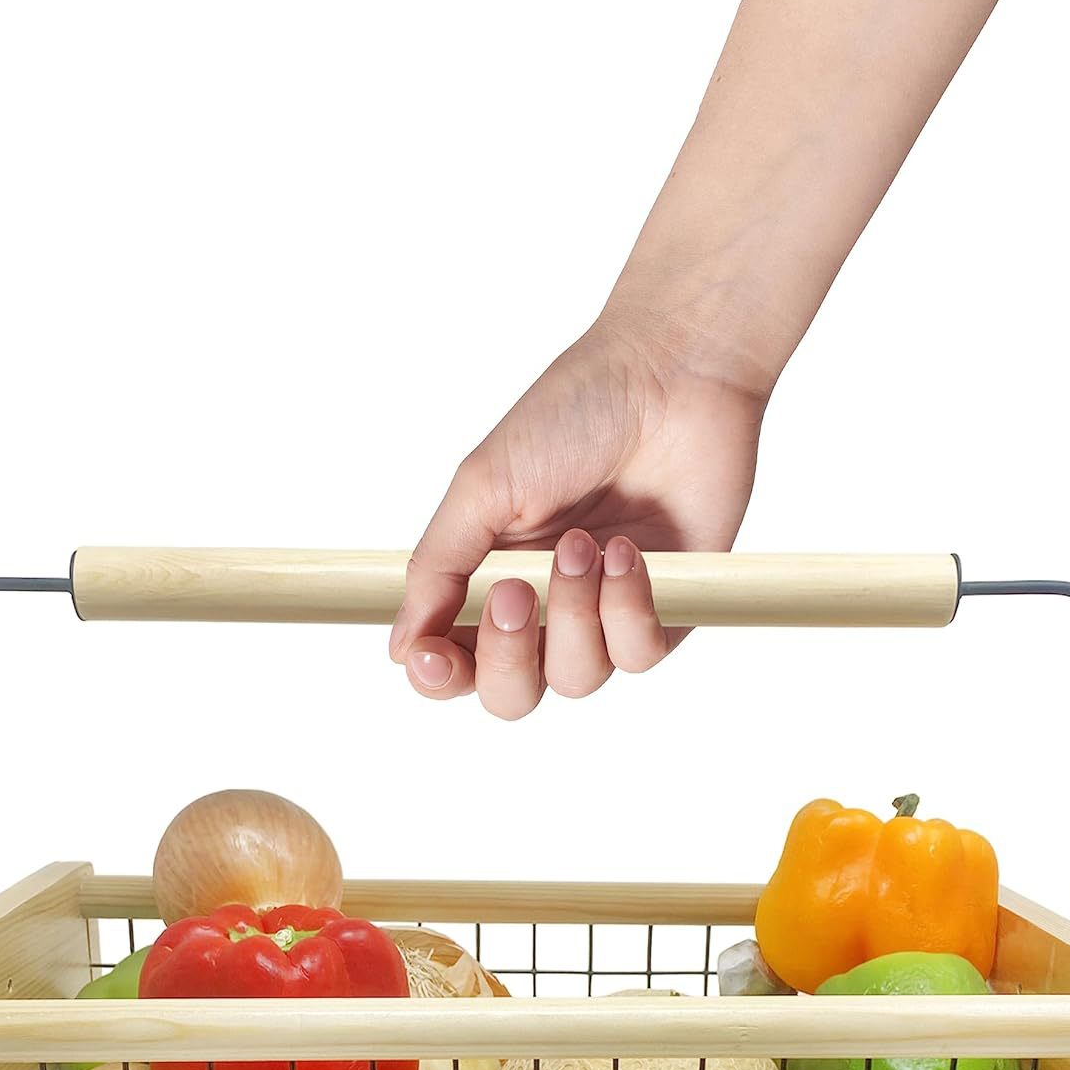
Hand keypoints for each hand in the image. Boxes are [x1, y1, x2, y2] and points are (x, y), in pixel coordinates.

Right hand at [389, 316, 765, 718]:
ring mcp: (606, 614)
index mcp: (489, 579)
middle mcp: (546, 607)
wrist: (669, 376)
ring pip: (576, 679)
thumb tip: (400, 645)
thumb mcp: (482, 487)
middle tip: (517, 593)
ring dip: (575, 614)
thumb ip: (438, 569)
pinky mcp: (669, 611)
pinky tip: (628, 551)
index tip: (433, 657)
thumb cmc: (571, 415)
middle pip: (511, 694)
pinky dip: (628, 607)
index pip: (454, 662)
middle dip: (507, 658)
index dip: (439, 676)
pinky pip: (638, 654)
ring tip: (585, 543)